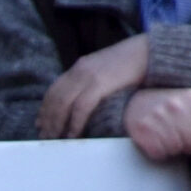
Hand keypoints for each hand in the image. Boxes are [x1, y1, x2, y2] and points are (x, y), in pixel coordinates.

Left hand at [36, 33, 150, 138]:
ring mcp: (89, 77)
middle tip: (45, 136)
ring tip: (55, 139)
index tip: (40, 122)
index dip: (45, 108)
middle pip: (55, 99)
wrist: (150, 51)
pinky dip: (74, 123)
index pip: (54, 89)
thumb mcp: (103, 70)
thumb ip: (90, 82)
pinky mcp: (100, 84)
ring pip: (64, 104)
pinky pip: (81, 107)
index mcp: (79, 66)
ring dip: (57, 124)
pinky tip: (72, 134)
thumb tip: (81, 101)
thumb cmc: (131, 63)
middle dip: (48, 119)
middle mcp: (80, 70)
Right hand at [122, 86, 190, 165]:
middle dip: (189, 147)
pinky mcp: (142, 128)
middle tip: (181, 140)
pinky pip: (158, 152)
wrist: (134, 101)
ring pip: (176, 148)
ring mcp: (158, 116)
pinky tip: (156, 142)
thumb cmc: (170, 108)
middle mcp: (175, 105)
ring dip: (173, 150)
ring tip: (168, 139)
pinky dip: (159, 152)